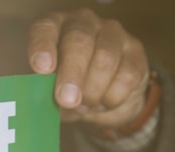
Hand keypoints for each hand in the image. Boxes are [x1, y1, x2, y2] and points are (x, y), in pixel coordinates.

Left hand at [27, 8, 149, 127]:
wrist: (105, 99)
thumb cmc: (69, 89)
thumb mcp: (50, 91)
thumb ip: (43, 92)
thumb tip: (38, 102)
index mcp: (55, 27)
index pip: (45, 29)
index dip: (42, 47)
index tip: (42, 69)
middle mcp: (84, 23)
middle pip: (79, 40)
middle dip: (72, 73)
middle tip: (67, 100)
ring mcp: (113, 34)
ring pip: (105, 59)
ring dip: (92, 91)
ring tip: (84, 106)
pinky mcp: (136, 53)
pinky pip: (126, 76)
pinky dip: (112, 97)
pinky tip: (103, 103)